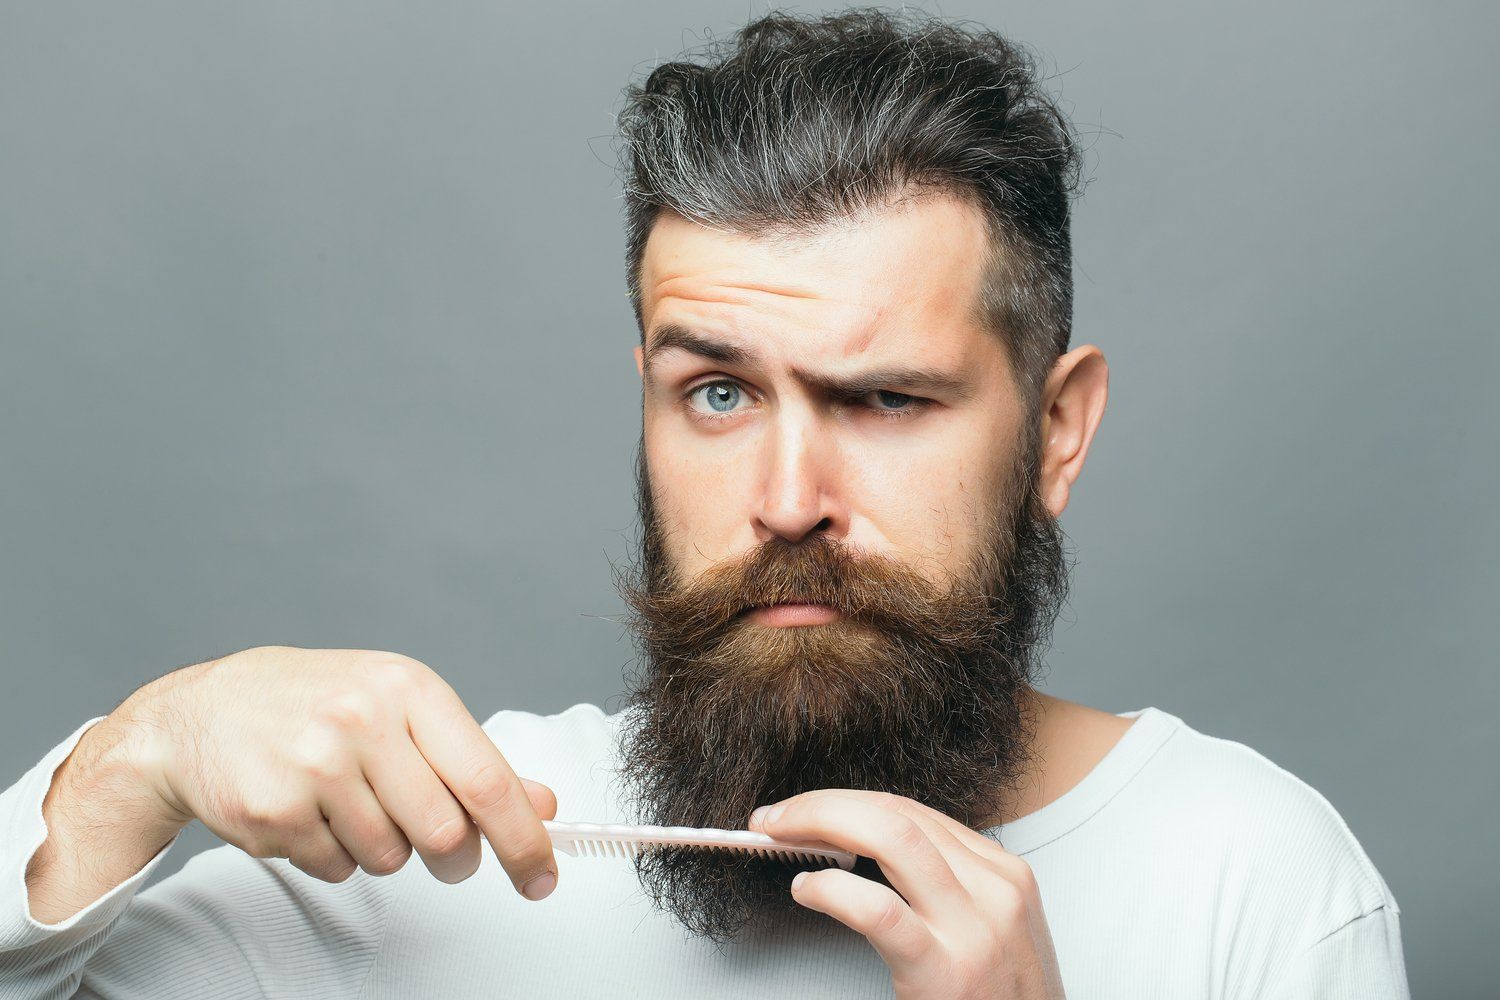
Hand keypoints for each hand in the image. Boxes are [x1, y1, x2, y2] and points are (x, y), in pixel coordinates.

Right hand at [87, 646, 557, 896]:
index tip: (543, 877)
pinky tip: (310, 812)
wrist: (201, 711)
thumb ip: (473, 759)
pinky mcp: (272, 811)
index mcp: (408, 688)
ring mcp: (313, 765)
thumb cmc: (317, 705)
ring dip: (385, 850)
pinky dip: (335, 856)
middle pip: (444, 833)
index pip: (487, 779)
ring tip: (352, 805)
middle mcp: (362, 719)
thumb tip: (544, 804)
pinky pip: (337, 870)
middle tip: (443, 851)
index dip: (524, 839)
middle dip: (454, 858)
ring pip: (391, 858)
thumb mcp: (401, 708)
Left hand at [748, 789, 1065, 998]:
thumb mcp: (990, 930)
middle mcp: (996, 888)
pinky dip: (831, 888)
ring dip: (820, 824)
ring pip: (890, 838)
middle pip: (897, 813)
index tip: (808, 810)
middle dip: (826, 803)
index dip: (849, 803)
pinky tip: (806, 888)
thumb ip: (946, 887)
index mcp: (1004, 873)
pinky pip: (878, 909)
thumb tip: (863, 850)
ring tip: (779, 836)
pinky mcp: (947, 970)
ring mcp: (975, 927)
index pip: (913, 812)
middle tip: (777, 815)